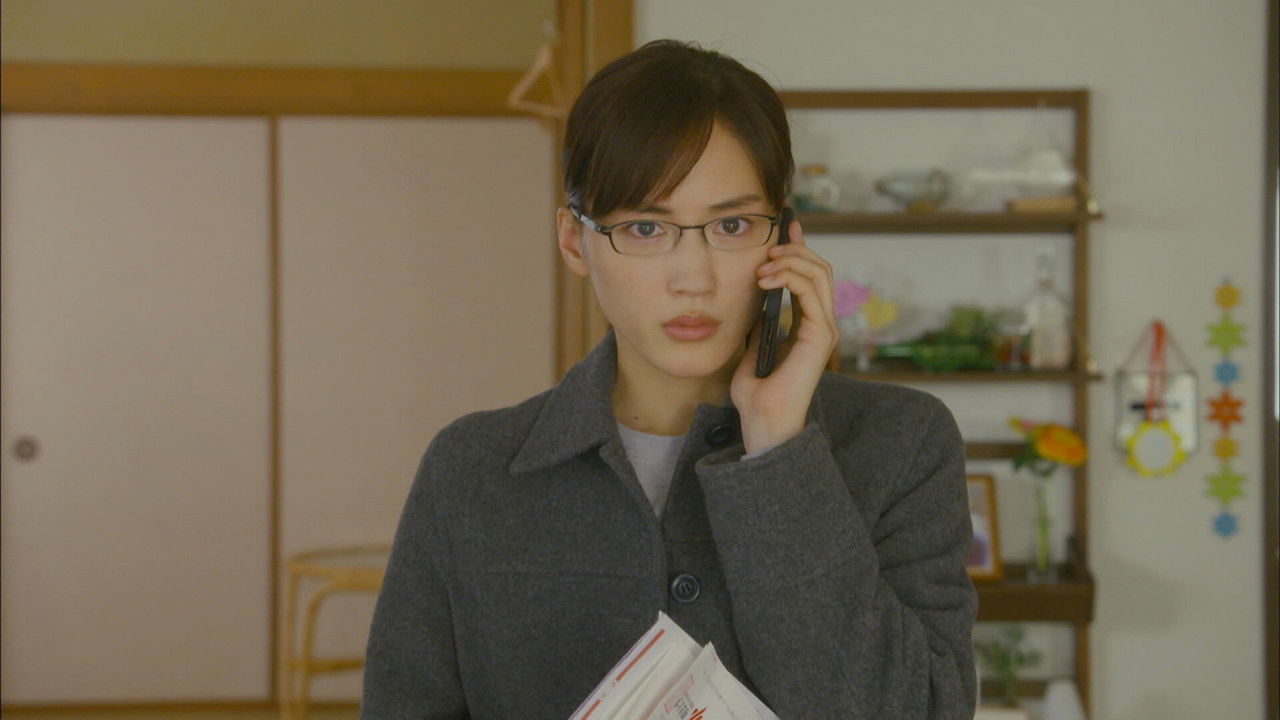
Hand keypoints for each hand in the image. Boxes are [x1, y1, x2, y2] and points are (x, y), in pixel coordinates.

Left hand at [731, 217, 837, 454]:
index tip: (784, 226)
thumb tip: (750, 296)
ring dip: (791, 260)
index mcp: (807, 324)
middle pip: (819, 269)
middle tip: (770, 244)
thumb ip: (758, 321)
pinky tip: (767, 278)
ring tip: (764, 263)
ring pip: (819, 275)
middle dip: (795, 249)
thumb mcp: (750, 345)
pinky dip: (791, 278)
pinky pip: (811, 293)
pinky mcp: (819, 336)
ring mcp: (823, 329)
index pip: (810, 276)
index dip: (799, 248)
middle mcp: (821, 323)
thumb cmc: (755, 393)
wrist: (762, 421)